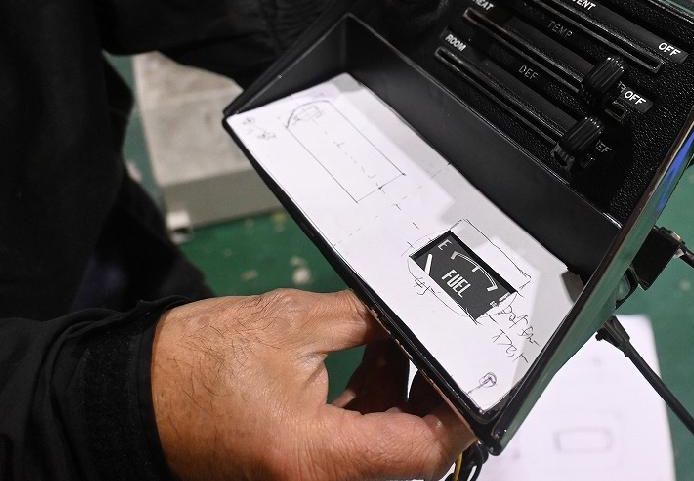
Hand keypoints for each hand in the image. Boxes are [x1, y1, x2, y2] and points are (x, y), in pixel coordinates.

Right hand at [151, 289, 474, 480]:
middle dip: (432, 397)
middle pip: (407, 452)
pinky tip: (373, 359)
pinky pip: (355, 443)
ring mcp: (305, 479)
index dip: (458, 412)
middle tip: (439, 348)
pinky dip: (372, 405)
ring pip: (383, 447)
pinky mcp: (298, 466)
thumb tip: (414, 315)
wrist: (134, 392)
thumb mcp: (292, 322)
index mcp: (315, 457)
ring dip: (403, 396)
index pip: (421, 451)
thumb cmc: (195, 363)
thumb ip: (366, 319)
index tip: (474, 377)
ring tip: (398, 341)